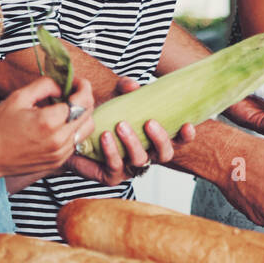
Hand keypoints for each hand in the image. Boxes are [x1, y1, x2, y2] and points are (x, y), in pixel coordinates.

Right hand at [0, 76, 95, 181]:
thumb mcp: (19, 97)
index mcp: (49, 121)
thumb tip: (62, 86)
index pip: (82, 100)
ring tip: (65, 108)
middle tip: (71, 91)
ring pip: (85, 129)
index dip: (83, 86)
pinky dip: (72, 130)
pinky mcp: (57, 161)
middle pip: (88, 114)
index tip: (76, 81)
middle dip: (84, 98)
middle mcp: (59, 140)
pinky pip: (75, 142)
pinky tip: (57, 124)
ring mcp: (59, 153)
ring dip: (81, 115)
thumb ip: (46, 85)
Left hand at [64, 75, 196, 185]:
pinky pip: (116, 166)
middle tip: (149, 122)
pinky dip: (112, 150)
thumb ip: (125, 89)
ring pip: (140, 161)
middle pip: (164, 154)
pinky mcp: (112, 176)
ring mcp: (130, 168)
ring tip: (121, 125)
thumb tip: (133, 85)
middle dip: (160, 139)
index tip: (187, 125)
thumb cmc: (103, 118)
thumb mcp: (116, 98)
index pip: (177, 140)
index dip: (186, 136)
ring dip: (133, 142)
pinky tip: (105, 136)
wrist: (76, 135)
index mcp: (153, 139)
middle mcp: (147, 155)